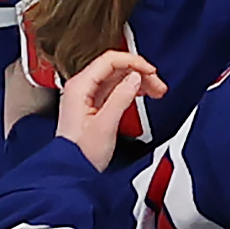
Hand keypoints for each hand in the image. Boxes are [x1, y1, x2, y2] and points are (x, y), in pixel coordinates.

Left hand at [57, 49, 164, 170]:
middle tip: (158, 85)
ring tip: (155, 91)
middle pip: (115, 67)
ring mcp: (85, 96)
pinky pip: (114, 88)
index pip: (109, 60)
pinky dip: (130, 89)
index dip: (134, 62)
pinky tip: (142, 94)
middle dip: (139, 73)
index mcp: (79, 87)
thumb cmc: (82, 152)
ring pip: (116, 77)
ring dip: (138, 81)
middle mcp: (80, 88)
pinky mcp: (92, 104)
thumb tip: (135, 78)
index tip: (151, 71)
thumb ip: (121, 97)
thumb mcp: (105, 124)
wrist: (71, 169)